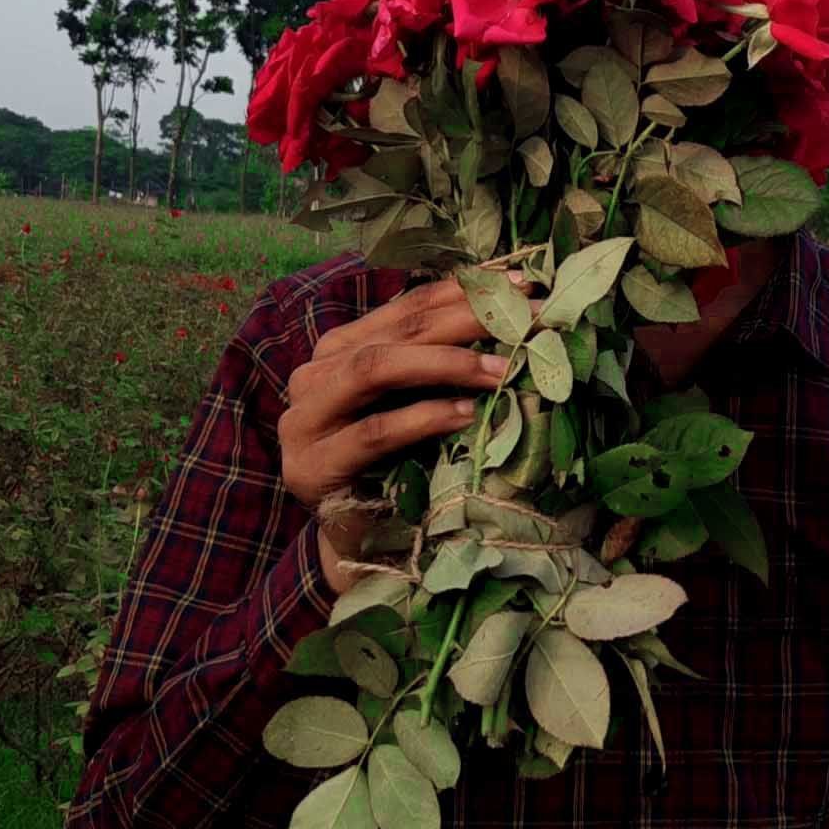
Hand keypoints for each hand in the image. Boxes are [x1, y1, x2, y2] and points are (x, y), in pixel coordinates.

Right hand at [279, 275, 523, 592]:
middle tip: (524, 323)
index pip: (406, 308)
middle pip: (396, 332)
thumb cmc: (398, 466)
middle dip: (465, 320)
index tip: (521, 284)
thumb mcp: (420, 403)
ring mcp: (305, 420)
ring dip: (445, 364)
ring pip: (374, 368)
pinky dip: (423, 418)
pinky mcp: (312, 466)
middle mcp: (314, 373)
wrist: (362, 544)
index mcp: (340, 348)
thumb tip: (514, 310)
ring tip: (500, 369)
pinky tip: (465, 415)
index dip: (463, 291)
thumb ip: (442, 361)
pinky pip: (374, 431)